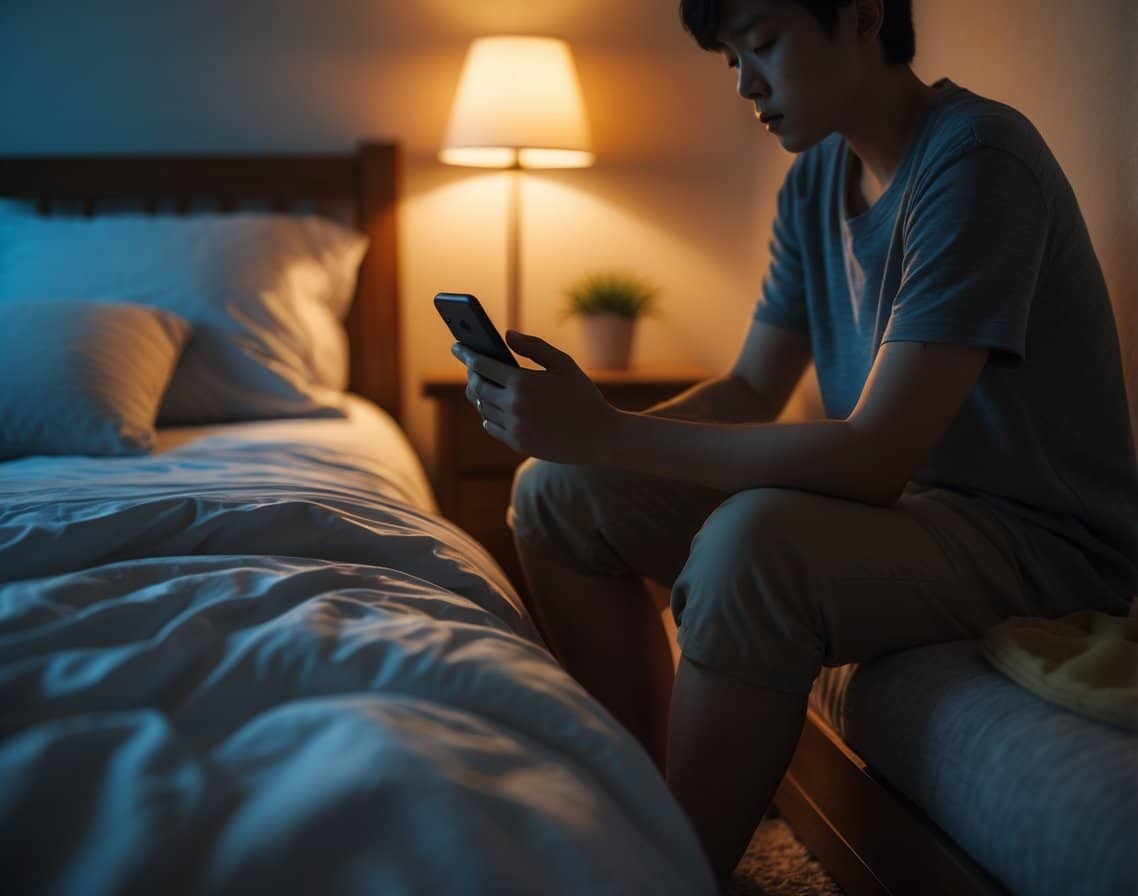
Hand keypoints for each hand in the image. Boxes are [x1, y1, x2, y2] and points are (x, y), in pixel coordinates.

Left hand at [451, 330, 617, 462]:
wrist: (600, 436)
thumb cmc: (583, 395)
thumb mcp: (563, 364)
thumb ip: (533, 346)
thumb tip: (506, 335)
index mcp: (522, 382)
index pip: (481, 365)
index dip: (466, 353)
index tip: (457, 346)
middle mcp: (513, 406)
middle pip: (476, 387)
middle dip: (471, 375)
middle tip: (472, 367)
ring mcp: (514, 427)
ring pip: (482, 408)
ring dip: (479, 395)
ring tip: (481, 385)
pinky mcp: (518, 443)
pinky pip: (491, 427)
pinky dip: (488, 416)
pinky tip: (492, 408)